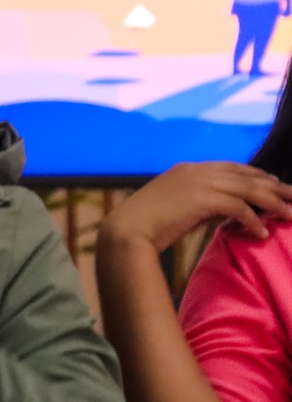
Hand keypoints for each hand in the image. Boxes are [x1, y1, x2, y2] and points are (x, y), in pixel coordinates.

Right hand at [99, 162, 291, 253]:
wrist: (125, 232)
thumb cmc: (143, 226)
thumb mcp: (172, 207)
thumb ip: (196, 203)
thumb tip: (218, 212)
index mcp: (187, 169)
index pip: (232, 168)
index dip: (256, 176)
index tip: (274, 185)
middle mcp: (196, 171)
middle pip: (247, 176)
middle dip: (274, 187)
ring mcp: (199, 182)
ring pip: (249, 190)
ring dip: (274, 204)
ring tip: (290, 216)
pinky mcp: (202, 199)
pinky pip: (239, 208)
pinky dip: (253, 220)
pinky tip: (261, 233)